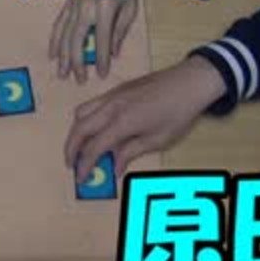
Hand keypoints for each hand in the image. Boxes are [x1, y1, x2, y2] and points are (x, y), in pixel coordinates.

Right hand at [49, 0, 138, 83]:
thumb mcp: (130, 5)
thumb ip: (120, 30)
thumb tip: (113, 53)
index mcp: (105, 9)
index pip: (102, 40)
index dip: (102, 60)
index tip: (102, 75)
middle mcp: (85, 9)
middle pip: (77, 41)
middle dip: (78, 63)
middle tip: (79, 81)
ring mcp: (73, 6)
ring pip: (64, 36)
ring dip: (63, 57)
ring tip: (62, 74)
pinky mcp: (67, 5)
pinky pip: (58, 26)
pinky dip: (55, 42)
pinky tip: (53, 56)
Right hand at [65, 56, 226, 182]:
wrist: (189, 82)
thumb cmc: (178, 113)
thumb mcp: (158, 139)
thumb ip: (131, 152)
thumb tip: (114, 167)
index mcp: (122, 122)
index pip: (93, 147)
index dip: (84, 165)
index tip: (81, 178)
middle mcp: (111, 107)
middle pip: (79, 129)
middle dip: (71, 149)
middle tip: (71, 165)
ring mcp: (112, 95)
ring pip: (81, 113)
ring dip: (75, 131)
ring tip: (79, 147)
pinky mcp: (116, 90)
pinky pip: (91, 104)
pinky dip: (85, 119)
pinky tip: (94, 129)